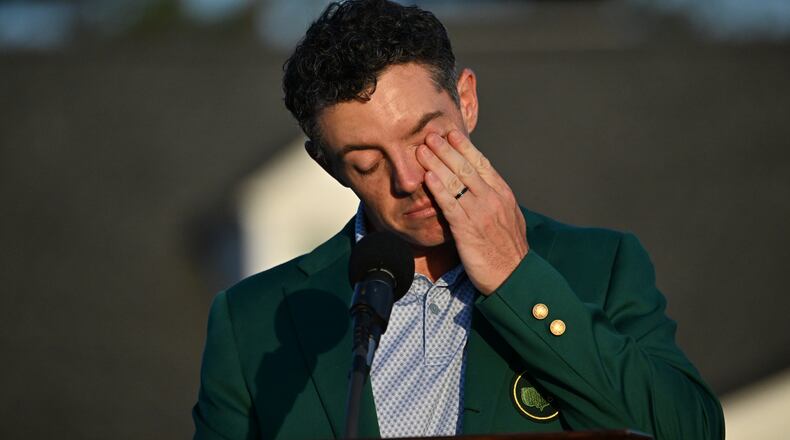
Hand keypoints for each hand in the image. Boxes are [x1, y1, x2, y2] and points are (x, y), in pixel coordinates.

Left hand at [417, 130, 527, 294]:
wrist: (513, 276)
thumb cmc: (508, 251)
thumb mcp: (509, 218)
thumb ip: (496, 200)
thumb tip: (486, 187)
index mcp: (503, 194)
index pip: (482, 163)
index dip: (465, 147)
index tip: (452, 134)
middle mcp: (492, 198)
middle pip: (466, 167)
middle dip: (446, 149)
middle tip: (431, 135)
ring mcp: (480, 212)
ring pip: (455, 181)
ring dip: (436, 163)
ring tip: (422, 149)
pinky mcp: (467, 228)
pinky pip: (449, 204)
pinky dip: (438, 188)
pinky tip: (428, 177)